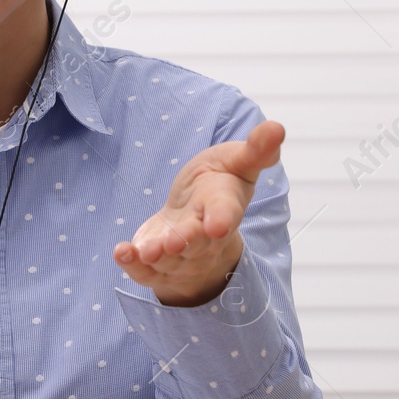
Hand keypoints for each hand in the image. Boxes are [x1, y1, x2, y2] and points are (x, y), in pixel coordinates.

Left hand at [112, 119, 284, 306]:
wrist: (198, 218)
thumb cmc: (218, 185)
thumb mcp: (237, 161)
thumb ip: (255, 149)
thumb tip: (277, 127)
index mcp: (223, 207)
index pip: (225, 213)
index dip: (221, 219)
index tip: (218, 226)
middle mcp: (204, 237)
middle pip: (196, 243)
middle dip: (185, 242)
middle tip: (174, 242)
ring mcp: (181, 255)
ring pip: (170, 261)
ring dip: (157, 256)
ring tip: (145, 252)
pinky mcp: (158, 264)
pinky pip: (146, 270)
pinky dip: (133, 265)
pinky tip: (121, 253)